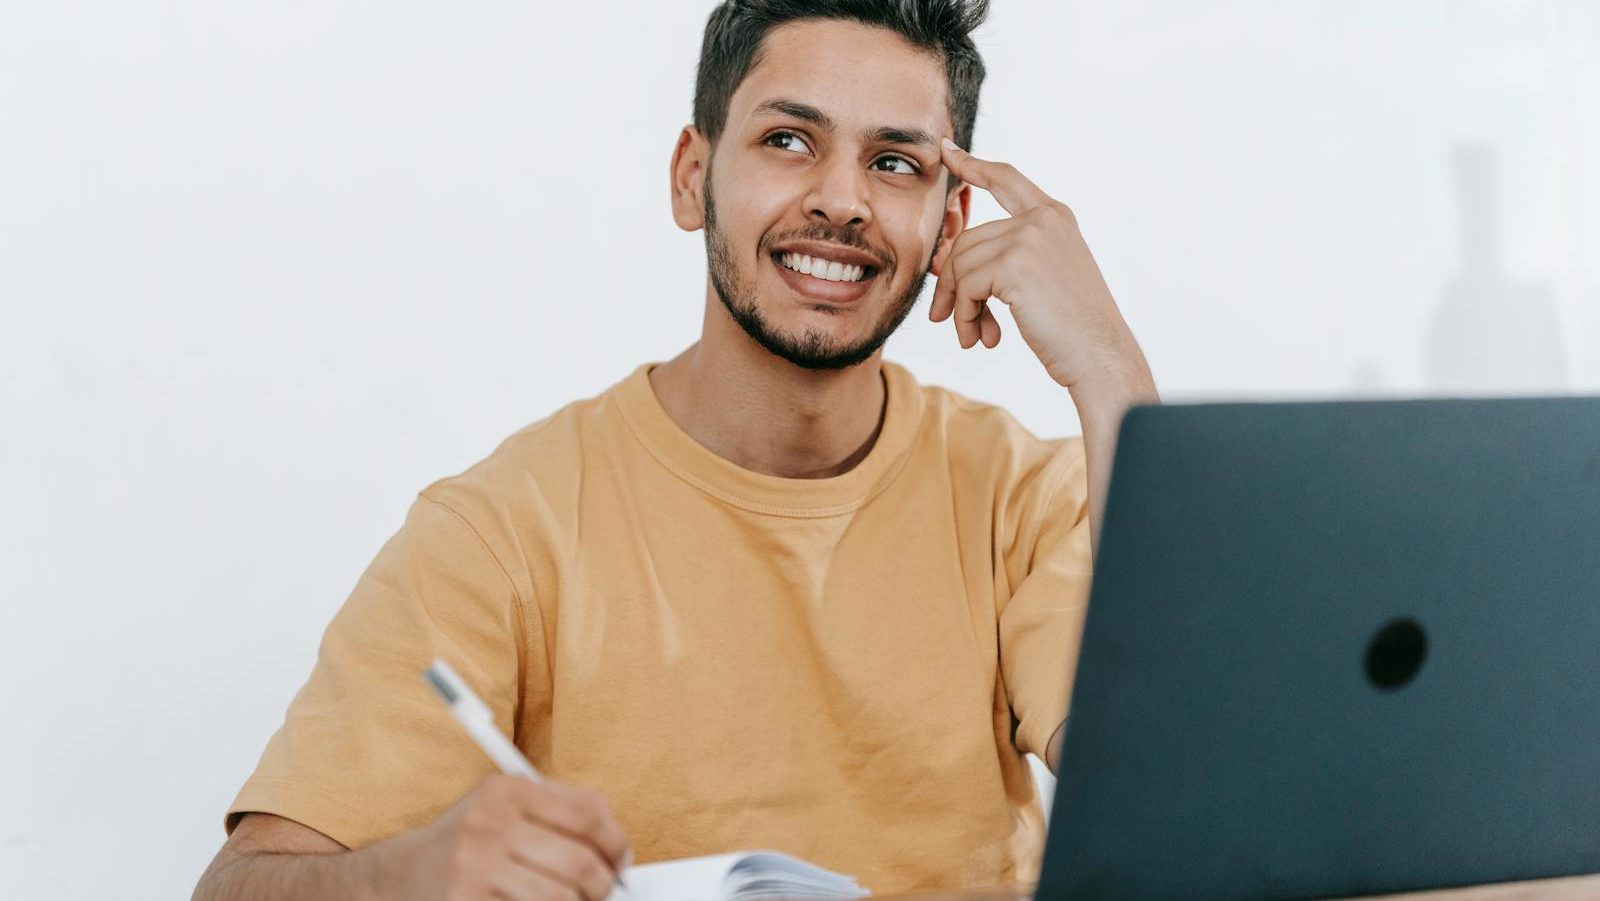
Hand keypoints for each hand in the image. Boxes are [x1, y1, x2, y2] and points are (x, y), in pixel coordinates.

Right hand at [386, 774, 631, 900]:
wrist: (397, 877)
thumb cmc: (466, 844)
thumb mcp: (504, 808)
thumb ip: (560, 811)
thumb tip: (618, 849)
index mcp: (506, 792)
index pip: (588, 813)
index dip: (617, 842)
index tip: (621, 861)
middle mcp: (489, 825)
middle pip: (581, 863)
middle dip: (602, 886)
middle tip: (601, 893)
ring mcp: (474, 868)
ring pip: (561, 899)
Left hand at [930, 138, 1152, 397]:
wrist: (1101, 356)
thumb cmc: (1073, 329)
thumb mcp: (1041, 280)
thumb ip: (1004, 258)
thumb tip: (944, 258)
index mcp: (1055, 216)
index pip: (1006, 179)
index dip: (973, 166)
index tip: (947, 153)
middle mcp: (1043, 219)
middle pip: (967, 240)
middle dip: (952, 284)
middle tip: (947, 320)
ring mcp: (1030, 238)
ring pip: (961, 265)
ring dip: (959, 307)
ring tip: (971, 336)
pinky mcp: (1015, 264)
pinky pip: (966, 286)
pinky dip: (965, 316)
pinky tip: (982, 338)